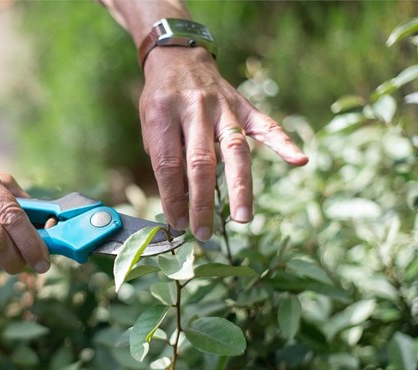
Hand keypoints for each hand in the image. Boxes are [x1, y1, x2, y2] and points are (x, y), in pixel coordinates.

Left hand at [139, 47, 308, 240]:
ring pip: (234, 149)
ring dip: (239, 186)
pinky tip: (299, 161)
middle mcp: (195, 108)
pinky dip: (283, 143)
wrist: (178, 58)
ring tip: (242, 217)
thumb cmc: (160, 100)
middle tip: (203, 232)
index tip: (177, 222)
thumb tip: (178, 201)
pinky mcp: (244, 105)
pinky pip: (266, 125)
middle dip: (201, 201)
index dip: (173, 196)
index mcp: (164, 113)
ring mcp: (223, 106)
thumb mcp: (149, 124)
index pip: (168, 163)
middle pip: (201, 161)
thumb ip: (163, 156)